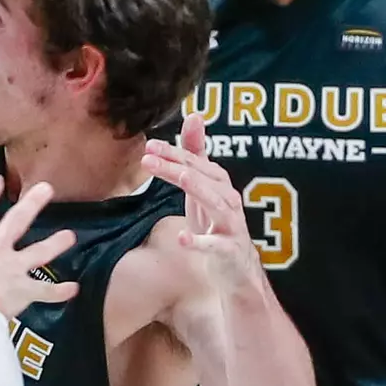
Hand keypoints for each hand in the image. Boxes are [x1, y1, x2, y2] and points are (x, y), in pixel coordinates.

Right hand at [0, 175, 78, 316]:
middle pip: (19, 222)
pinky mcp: (24, 292)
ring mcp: (14, 270)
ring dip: (55, 244)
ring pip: (39, 253)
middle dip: (33, 204)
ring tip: (70, 236)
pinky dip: (59, 292)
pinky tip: (73, 288)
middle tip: (47, 188)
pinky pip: (45, 292)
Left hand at [142, 113, 259, 288]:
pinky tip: (183, 239)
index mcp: (219, 184)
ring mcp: (231, 225)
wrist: (236, 269)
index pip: (196, 163)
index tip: (149, 145)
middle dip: (178, 165)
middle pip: (204, 178)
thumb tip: (194, 116)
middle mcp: (228, 200)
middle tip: (149, 157)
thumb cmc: (216, 223)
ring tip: (179, 177)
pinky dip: (201, 242)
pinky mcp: (230, 251)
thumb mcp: (202, 188)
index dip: (174, 152)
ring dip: (196, 189)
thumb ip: (196, 154)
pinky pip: (216, 246)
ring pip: (216, 203)